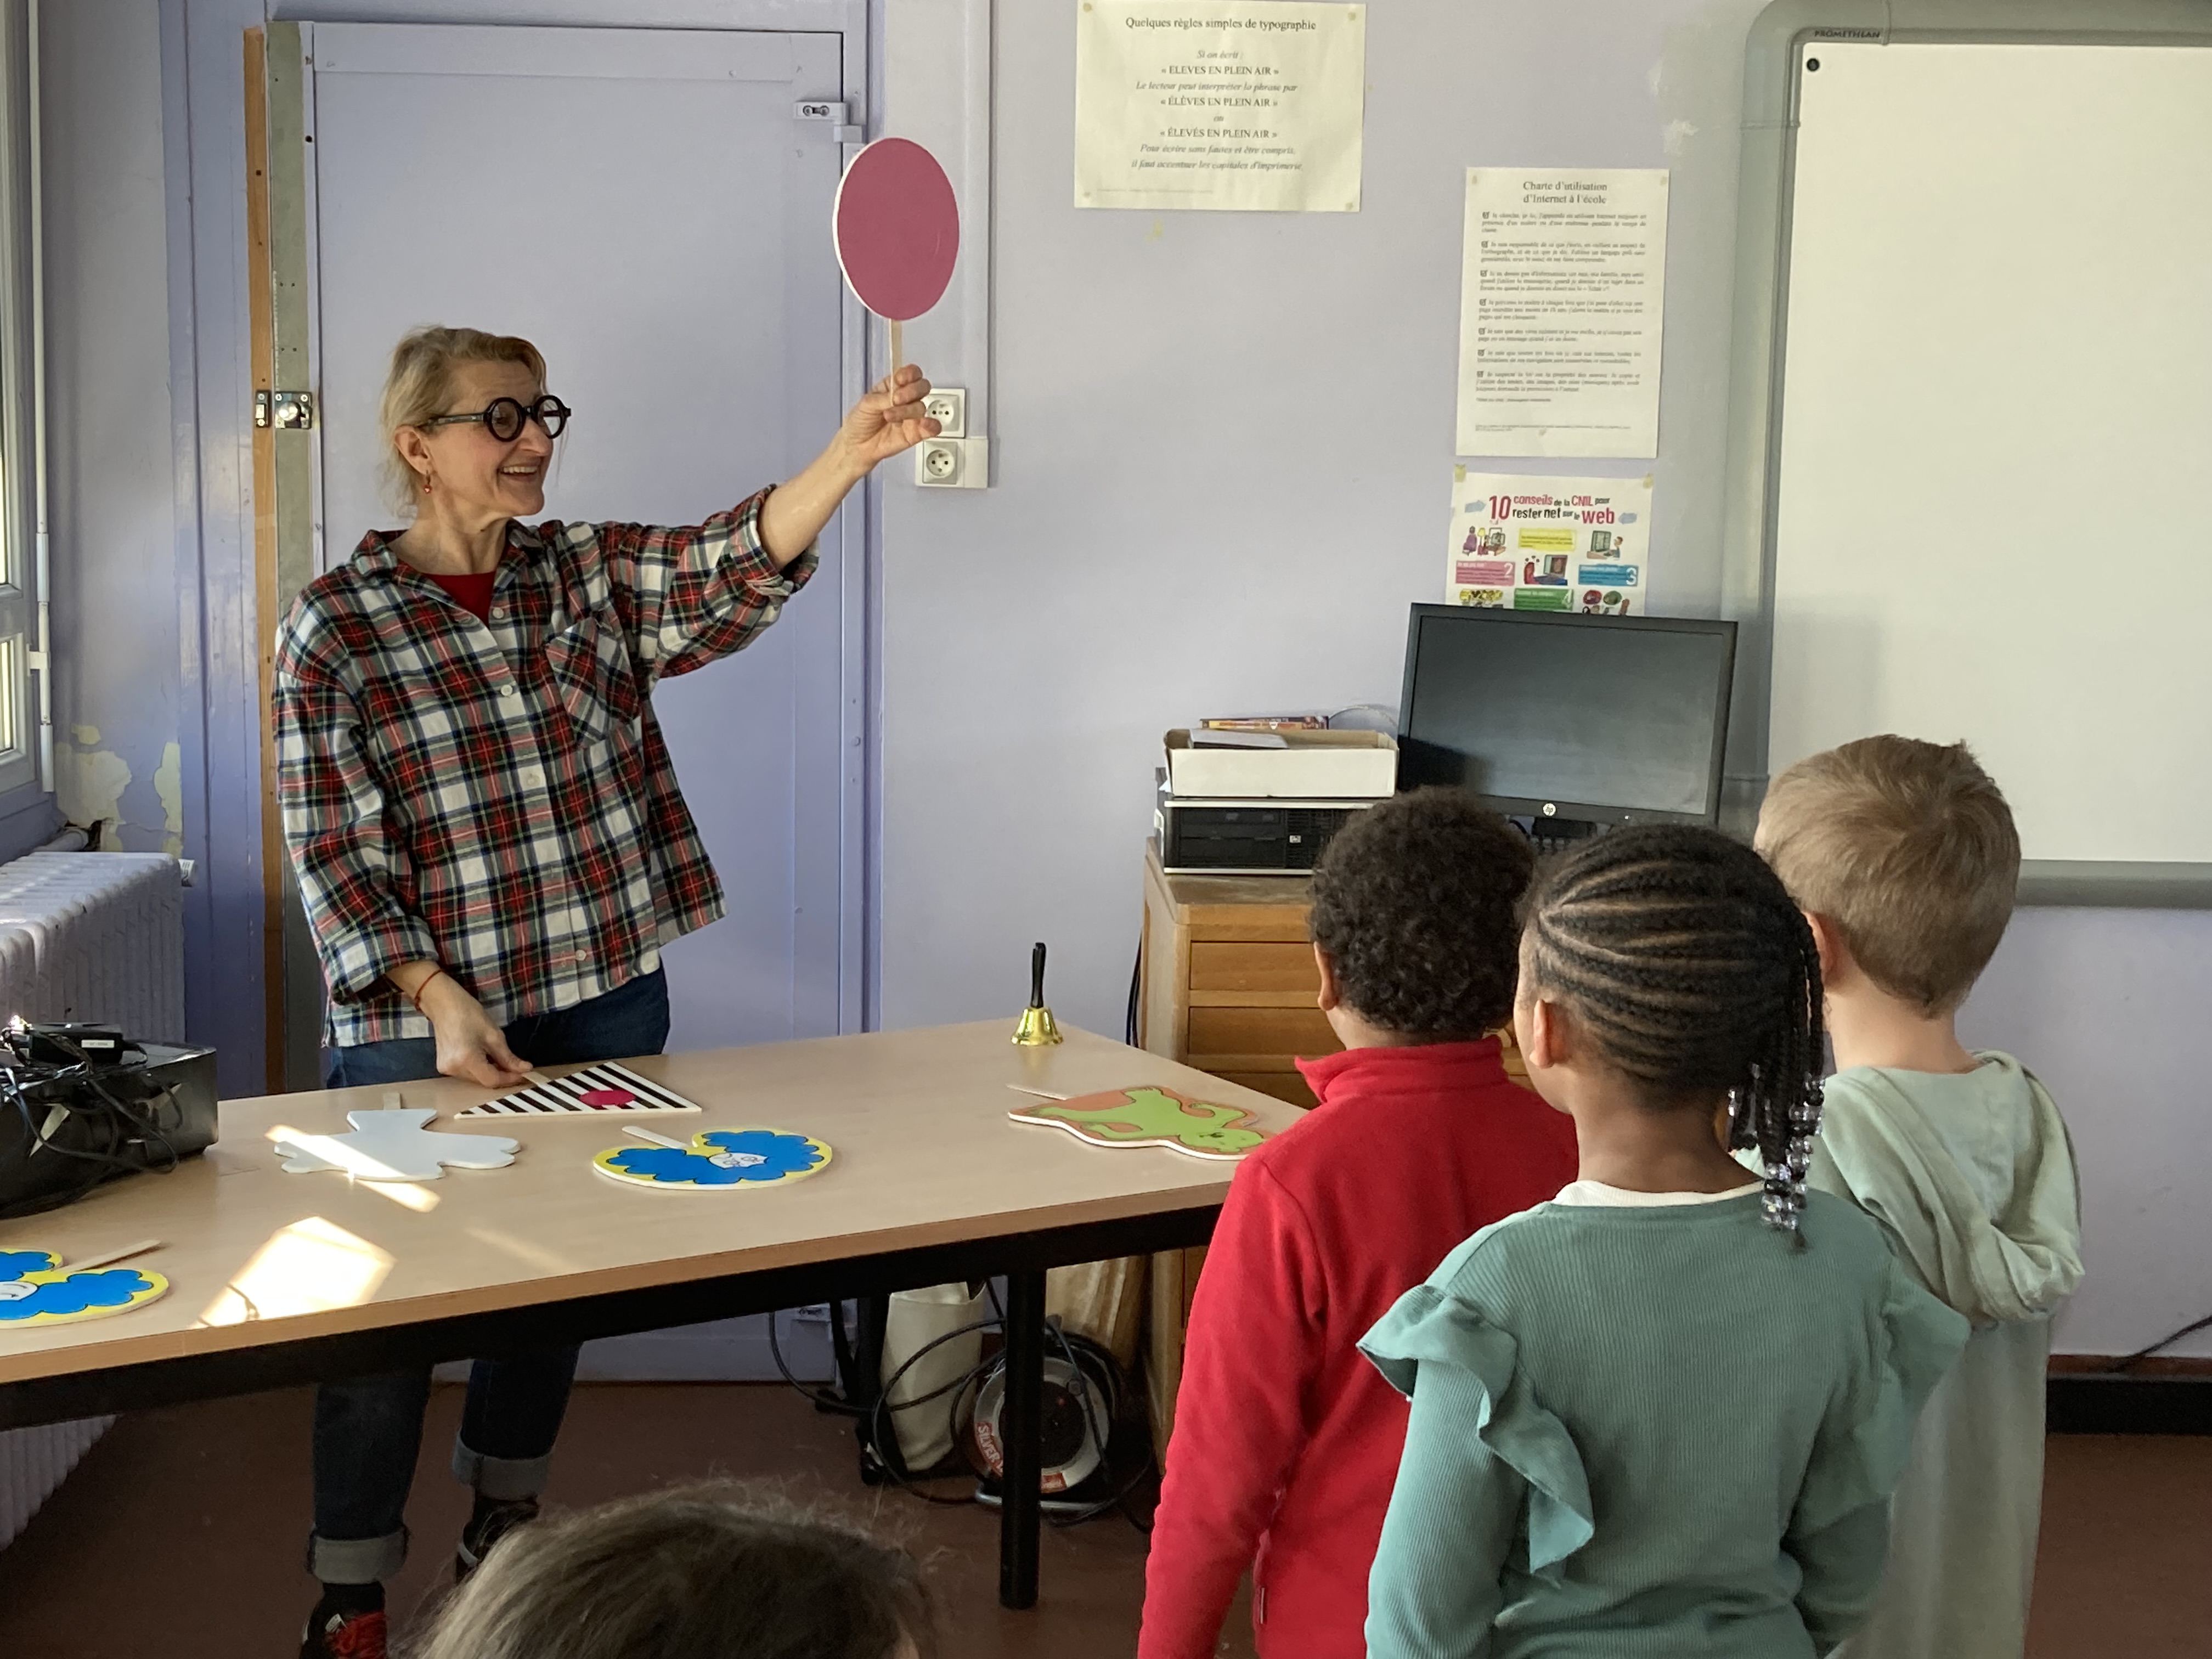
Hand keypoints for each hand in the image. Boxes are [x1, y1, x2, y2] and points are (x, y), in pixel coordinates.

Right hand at [416, 972, 532, 1088]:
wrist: (443, 1005)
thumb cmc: (468, 1014)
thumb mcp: (494, 1035)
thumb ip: (508, 1057)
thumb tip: (524, 1070)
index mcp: (466, 1059)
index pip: (492, 1080)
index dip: (510, 1078)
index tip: (524, 1073)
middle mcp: (454, 1069)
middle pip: (484, 1081)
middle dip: (502, 1074)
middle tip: (516, 1066)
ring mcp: (446, 1069)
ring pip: (476, 1079)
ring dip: (490, 1072)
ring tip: (498, 1058)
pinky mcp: (443, 1067)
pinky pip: (467, 1074)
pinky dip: (479, 1068)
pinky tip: (484, 1057)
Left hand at [832, 364, 940, 473]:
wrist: (857, 446)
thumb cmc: (859, 423)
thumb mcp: (866, 404)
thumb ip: (884, 398)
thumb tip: (897, 395)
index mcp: (893, 387)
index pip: (911, 373)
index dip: (909, 374)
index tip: (900, 380)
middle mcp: (906, 400)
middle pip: (922, 387)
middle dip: (911, 391)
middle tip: (896, 400)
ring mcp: (912, 416)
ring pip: (922, 406)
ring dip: (907, 410)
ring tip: (891, 417)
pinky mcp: (917, 432)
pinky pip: (933, 427)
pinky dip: (932, 424)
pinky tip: (923, 424)